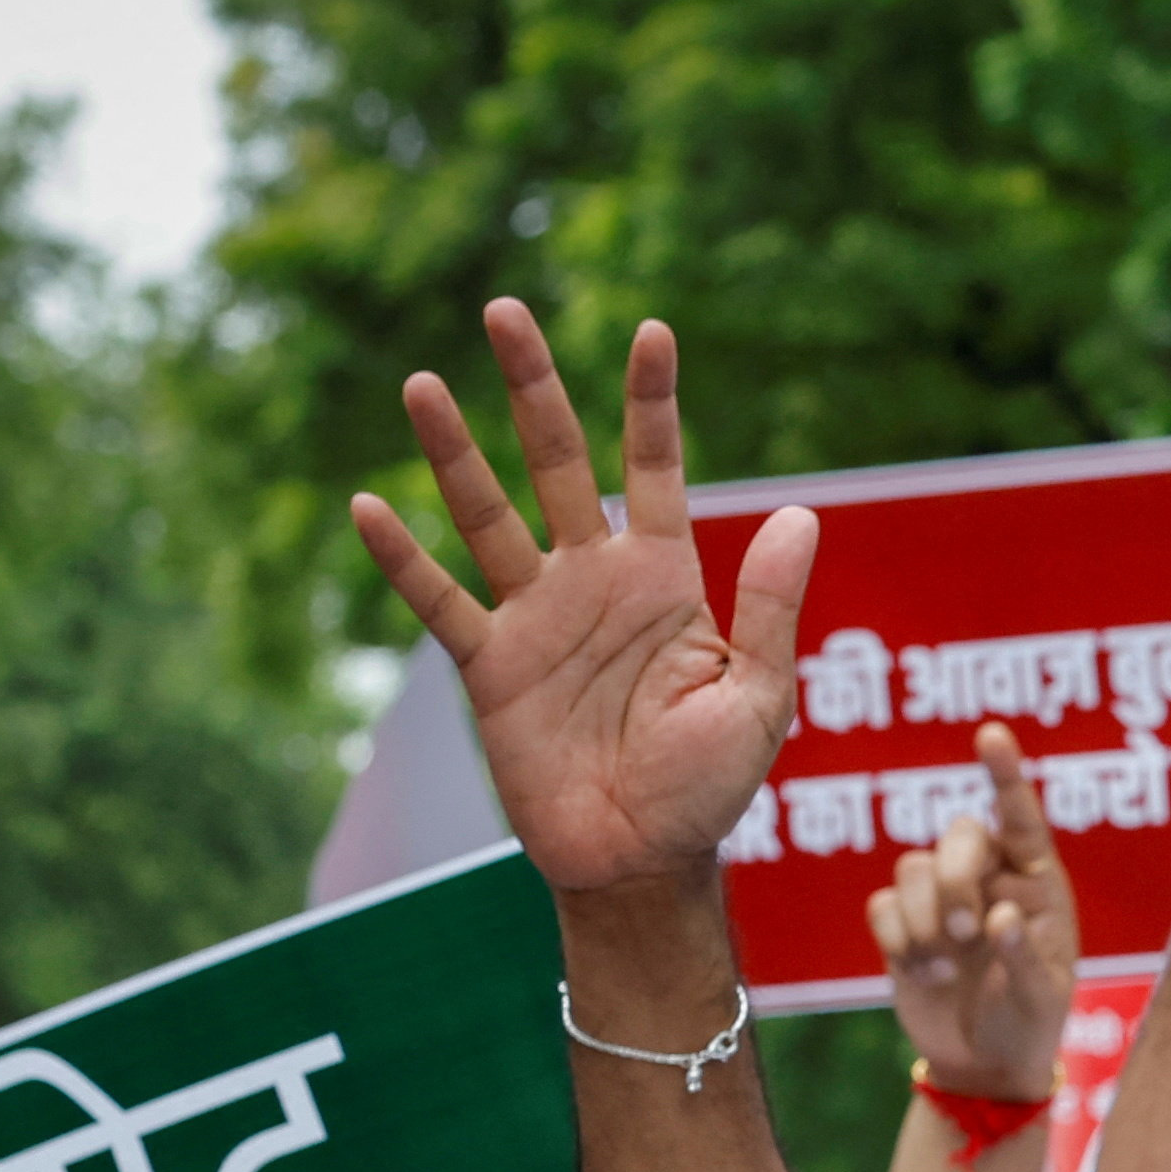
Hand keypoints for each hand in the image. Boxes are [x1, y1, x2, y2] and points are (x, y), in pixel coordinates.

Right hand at [349, 302, 815, 898]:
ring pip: (487, 516)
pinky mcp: (489, 668)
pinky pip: (440, 603)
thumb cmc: (710, 786)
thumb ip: (770, 607)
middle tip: (505, 311)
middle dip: (532, 389)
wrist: (642, 860)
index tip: (653, 330)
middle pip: (559, 464)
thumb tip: (802, 514)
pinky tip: (368, 506)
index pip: (658, 470)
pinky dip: (402, 559)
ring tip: (421, 382)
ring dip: (454, 452)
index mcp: (666, 580)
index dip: (652, 404)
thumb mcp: (760, 696)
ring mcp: (536, 618)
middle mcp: (594, 581)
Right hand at [871, 725, 1077, 1100]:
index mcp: (1037, 883)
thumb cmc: (1031, 1025)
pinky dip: (899, 941)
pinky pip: (882, 906)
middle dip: (955, 878)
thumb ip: (1025, 958)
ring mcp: (941, 899)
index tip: (989, 735)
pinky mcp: (902, 926)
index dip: (1004, 776)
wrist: (986, 1066)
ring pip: (912, 869)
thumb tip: (997, 914)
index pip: (1020, 819)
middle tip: (965, 930)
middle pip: (957, 835)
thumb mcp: (1043, 1001)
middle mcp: (988, 879)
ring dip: (925, 918)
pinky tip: (924, 975)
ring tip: (947, 966)